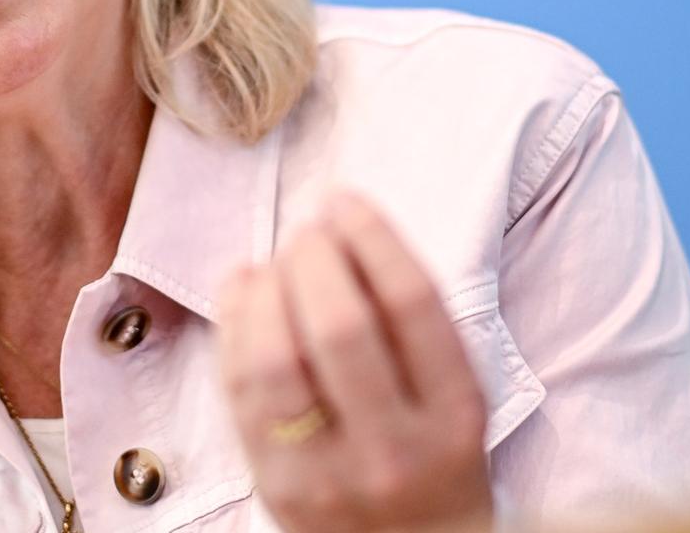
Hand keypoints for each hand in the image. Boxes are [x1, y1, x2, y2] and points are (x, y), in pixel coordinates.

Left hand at [215, 189, 493, 532]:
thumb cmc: (434, 462)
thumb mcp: (456, 400)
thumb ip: (411, 327)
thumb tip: (340, 227)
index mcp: (455, 417)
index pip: (412, 305)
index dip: (371, 237)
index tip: (346, 202)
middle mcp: (395, 451)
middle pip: (340, 326)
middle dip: (314, 257)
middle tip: (308, 231)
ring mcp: (328, 474)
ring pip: (276, 360)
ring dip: (267, 289)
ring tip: (275, 262)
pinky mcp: (274, 487)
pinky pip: (239, 393)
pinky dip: (234, 326)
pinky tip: (245, 290)